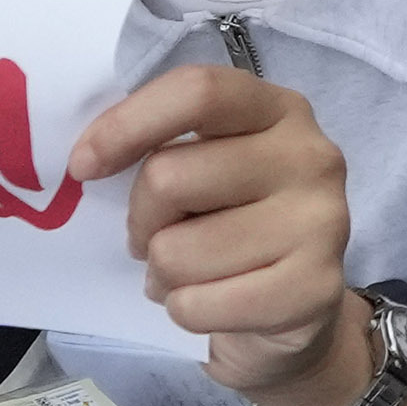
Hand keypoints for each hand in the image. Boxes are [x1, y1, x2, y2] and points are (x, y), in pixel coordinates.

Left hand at [67, 64, 367, 405]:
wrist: (296, 313)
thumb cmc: (232, 227)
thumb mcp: (206, 167)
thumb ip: (165, 146)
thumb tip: (87, 160)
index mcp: (279, 110)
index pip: (198, 92)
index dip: (127, 125)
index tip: (83, 165)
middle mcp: (311, 157)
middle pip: (170, 176)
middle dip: (141, 220)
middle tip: (156, 239)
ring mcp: (322, 223)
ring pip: (176, 251)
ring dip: (164, 274)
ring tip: (192, 275)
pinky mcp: (314, 289)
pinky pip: (196, 305)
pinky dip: (185, 312)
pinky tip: (215, 304)